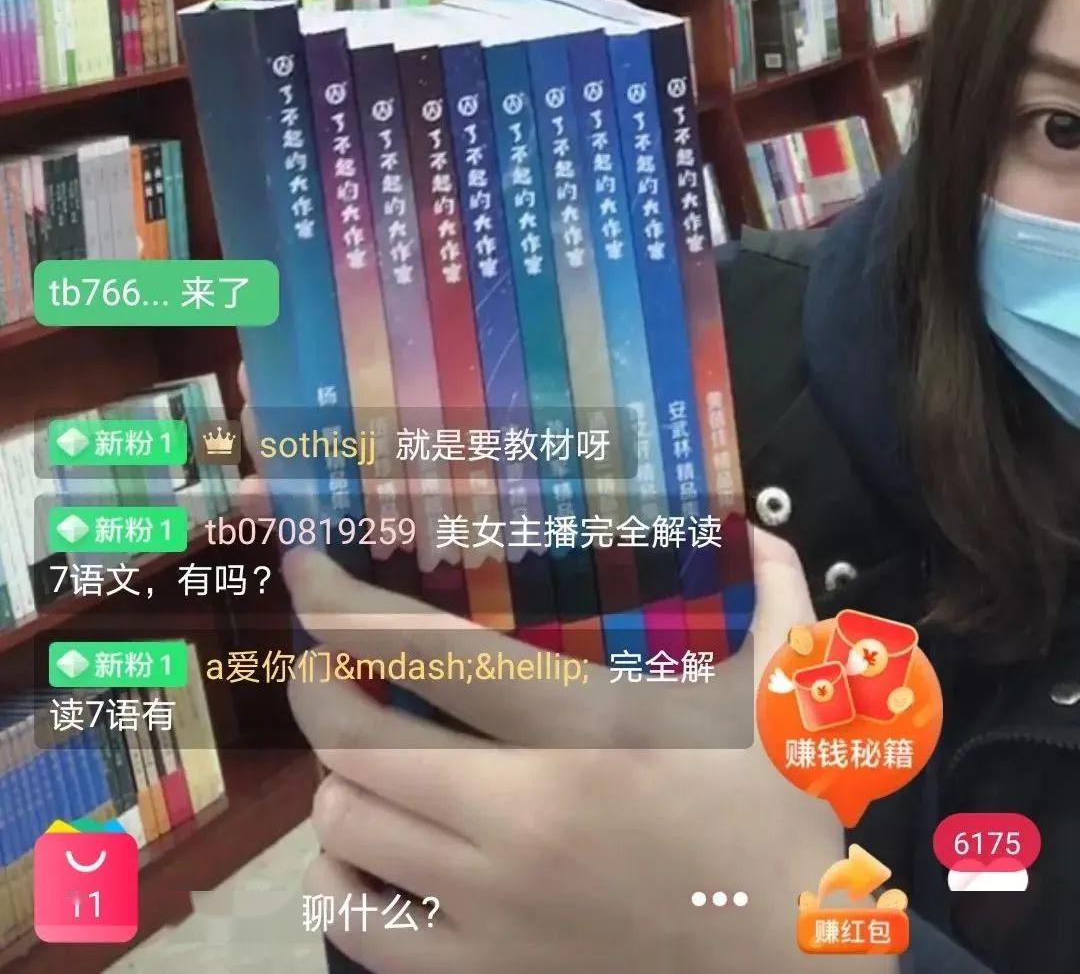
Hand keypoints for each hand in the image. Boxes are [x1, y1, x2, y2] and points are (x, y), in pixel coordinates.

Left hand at [281, 535, 871, 973]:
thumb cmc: (773, 827)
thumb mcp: (786, 703)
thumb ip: (777, 599)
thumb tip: (765, 527)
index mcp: (585, 728)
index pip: (426, 651)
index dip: (343, 604)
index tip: (306, 572)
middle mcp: (521, 813)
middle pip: (354, 740)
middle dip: (318, 690)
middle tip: (326, 667)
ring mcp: (492, 904)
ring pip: (345, 827)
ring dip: (339, 783)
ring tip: (363, 761)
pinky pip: (358, 926)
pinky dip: (343, 883)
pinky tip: (371, 857)